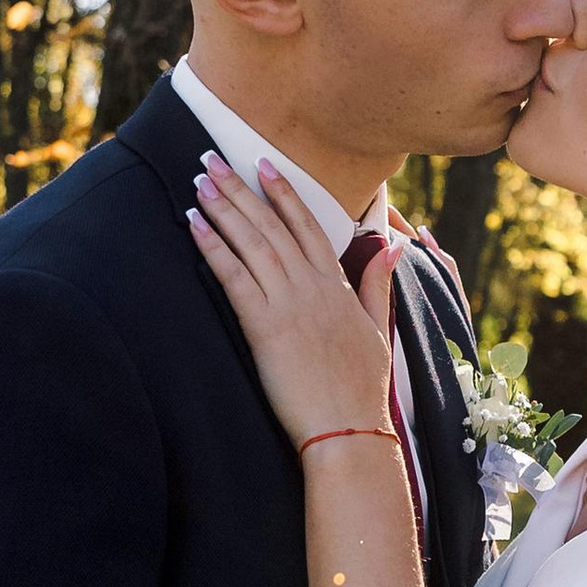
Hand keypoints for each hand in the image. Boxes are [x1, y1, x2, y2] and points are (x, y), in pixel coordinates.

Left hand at [187, 157, 397, 451]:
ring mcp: (289, 305)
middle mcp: (312, 287)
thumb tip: (391, 245)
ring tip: (199, 181)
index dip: (283, 193)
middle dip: (241, 189)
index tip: (263, 164)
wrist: (349, 428)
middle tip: (212, 158)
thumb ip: (378, 283)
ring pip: (252, 243)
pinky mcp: (266, 327)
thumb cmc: (362, 387)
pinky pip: (235, 278)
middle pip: (272, 226)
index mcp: (336, 286)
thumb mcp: (379, 328)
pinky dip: (214, 248)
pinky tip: (195, 225)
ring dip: (223, 209)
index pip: (307, 226)